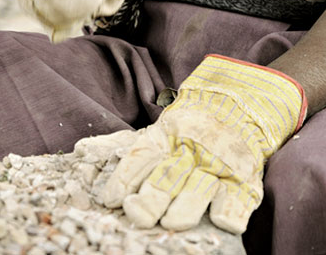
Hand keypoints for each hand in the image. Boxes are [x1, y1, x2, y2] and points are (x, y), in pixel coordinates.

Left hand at [75, 55, 305, 233]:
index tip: (110, 199)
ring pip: (201, 187)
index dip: (125, 178)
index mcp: (166, 137)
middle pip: (168, 175)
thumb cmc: (189, 126)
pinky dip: (232, 210)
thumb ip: (119, 145)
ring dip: (187, 206)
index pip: (141, 157)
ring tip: (173, 223)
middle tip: (136, 214)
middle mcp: (191, 150)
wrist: (241, 103)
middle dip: (152, 197)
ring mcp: (219, 164)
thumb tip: (79, 151)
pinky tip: (223, 221)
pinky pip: (240, 196)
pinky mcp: (246, 178)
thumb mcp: (155, 131)